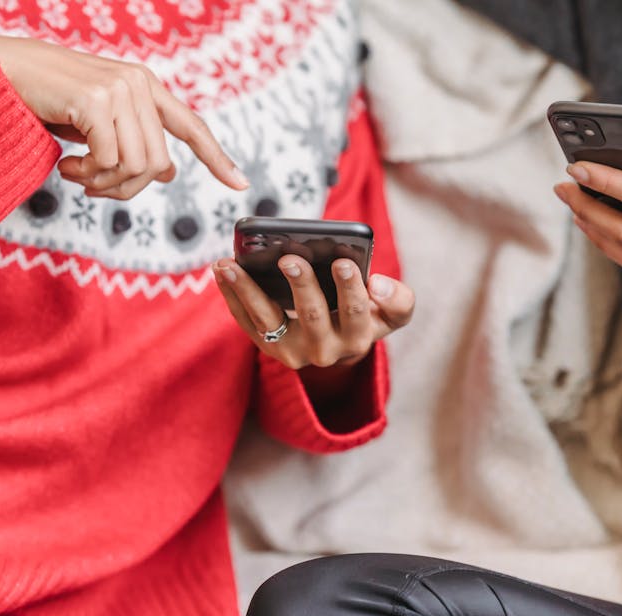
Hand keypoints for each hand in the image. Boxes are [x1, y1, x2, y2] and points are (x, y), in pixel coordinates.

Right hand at [0, 34, 248, 198]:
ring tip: (76, 174)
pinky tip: (66, 166)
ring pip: (135, 167)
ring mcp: (119, 89)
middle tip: (92, 187)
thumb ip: (133, 141)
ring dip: (103, 184)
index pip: (190, 126)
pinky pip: (108, 161)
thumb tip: (167, 171)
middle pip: (156, 163)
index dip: (216, 157)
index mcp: (145, 87)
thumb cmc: (47, 100)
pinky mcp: (96, 100)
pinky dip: (87, 175)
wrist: (2, 74)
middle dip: (125, 188)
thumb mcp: (98, 125)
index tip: (240, 184)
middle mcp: (138, 83)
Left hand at [212, 256, 413, 368]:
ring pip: (268, 320)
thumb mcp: (390, 314)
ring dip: (248, 290)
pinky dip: (231, 295)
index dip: (351, 288)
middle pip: (312, 315)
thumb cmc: (364, 317)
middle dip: (301, 285)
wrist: (337, 347)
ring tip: (231, 264)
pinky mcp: (267, 347)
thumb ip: (398, 300)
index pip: (356, 312)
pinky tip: (222, 270)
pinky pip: (246, 321)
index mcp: (358, 338)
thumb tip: (378, 283)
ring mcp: (292, 352)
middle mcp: (325, 351)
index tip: (342, 262)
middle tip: (289, 258)